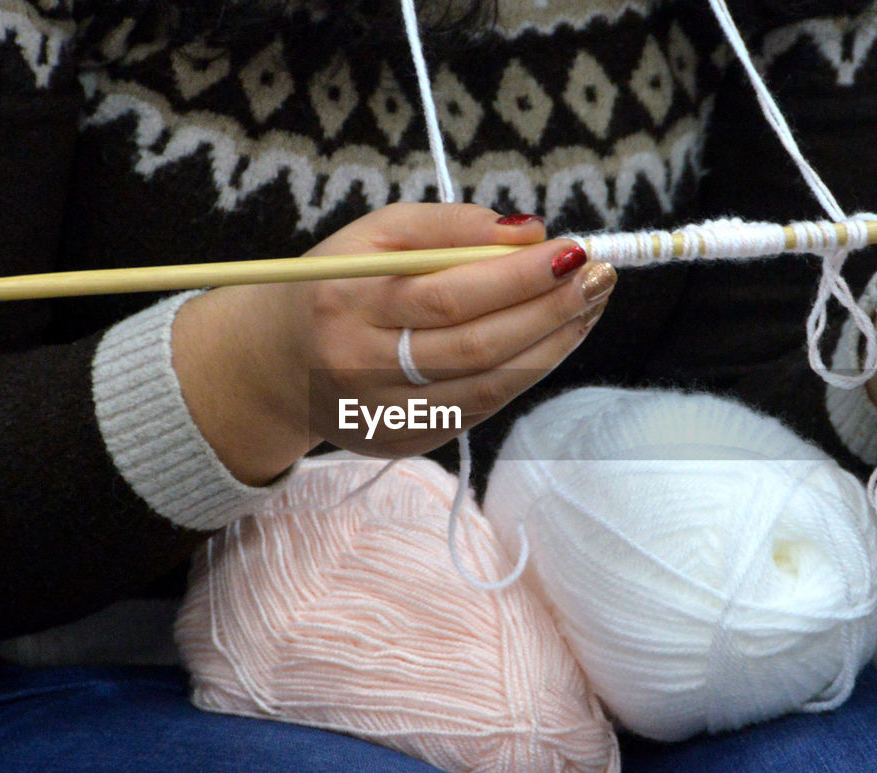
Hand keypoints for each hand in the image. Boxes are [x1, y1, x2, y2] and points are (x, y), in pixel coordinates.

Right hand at [173, 204, 614, 483]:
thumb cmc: (338, 284)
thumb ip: (448, 226)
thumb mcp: (373, 236)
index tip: (573, 248)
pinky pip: (479, 409)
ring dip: (551, 345)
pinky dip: (524, 373)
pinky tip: (553, 340)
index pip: (448, 294)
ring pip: (487, 387)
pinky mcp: (402, 442)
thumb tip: (530, 231)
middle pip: (476, 346)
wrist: (275, 363)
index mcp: (346, 303)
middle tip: (600, 278)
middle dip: (550, 311)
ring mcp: (382, 414)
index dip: (519, 277)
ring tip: (589, 306)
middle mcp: (359, 366)